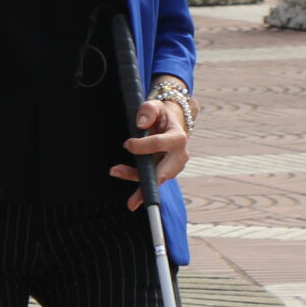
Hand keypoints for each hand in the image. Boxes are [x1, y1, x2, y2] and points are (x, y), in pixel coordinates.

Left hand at [115, 96, 188, 210]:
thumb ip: (148, 110)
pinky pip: (152, 181)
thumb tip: (140, 124)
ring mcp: (173, 167)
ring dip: (141, 188)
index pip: (159, 144)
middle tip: (135, 200)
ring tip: (126, 197)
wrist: (169, 124)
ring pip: (156, 180)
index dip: (141, 146)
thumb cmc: (160, 115)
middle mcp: (179, 156)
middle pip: (163, 173)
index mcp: (177, 138)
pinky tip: (132, 201)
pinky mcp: (165, 173)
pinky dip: (142, 189)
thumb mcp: (155, 106)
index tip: (127, 144)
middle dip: (149, 185)